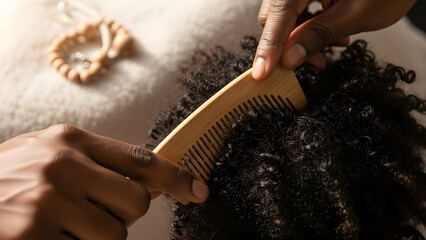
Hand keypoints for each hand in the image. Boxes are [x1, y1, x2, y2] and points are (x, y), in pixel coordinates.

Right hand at [0, 124, 208, 239]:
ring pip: (113, 235)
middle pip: (135, 202)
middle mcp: (62, 165)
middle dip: (120, 215)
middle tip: (87, 213)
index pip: (140, 159)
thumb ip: (96, 163)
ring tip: (60, 227)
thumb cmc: (6, 180)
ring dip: (94, 238)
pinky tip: (45, 238)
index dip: (175, 177)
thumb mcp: (47, 156)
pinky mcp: (33, 236)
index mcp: (70, 140)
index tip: (197, 190)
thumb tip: (150, 183)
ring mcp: (46, 201)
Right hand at [252, 0, 415, 79]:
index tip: (260, 74)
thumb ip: (318, 36)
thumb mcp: (355, 15)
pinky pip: (300, 10)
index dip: (269, 47)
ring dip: (304, 37)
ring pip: (287, 15)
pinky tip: (335, 34)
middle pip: (276, 14)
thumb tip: (288, 60)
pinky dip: (312, 26)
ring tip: (337, 44)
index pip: (279, 14)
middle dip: (290, 43)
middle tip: (315, 62)